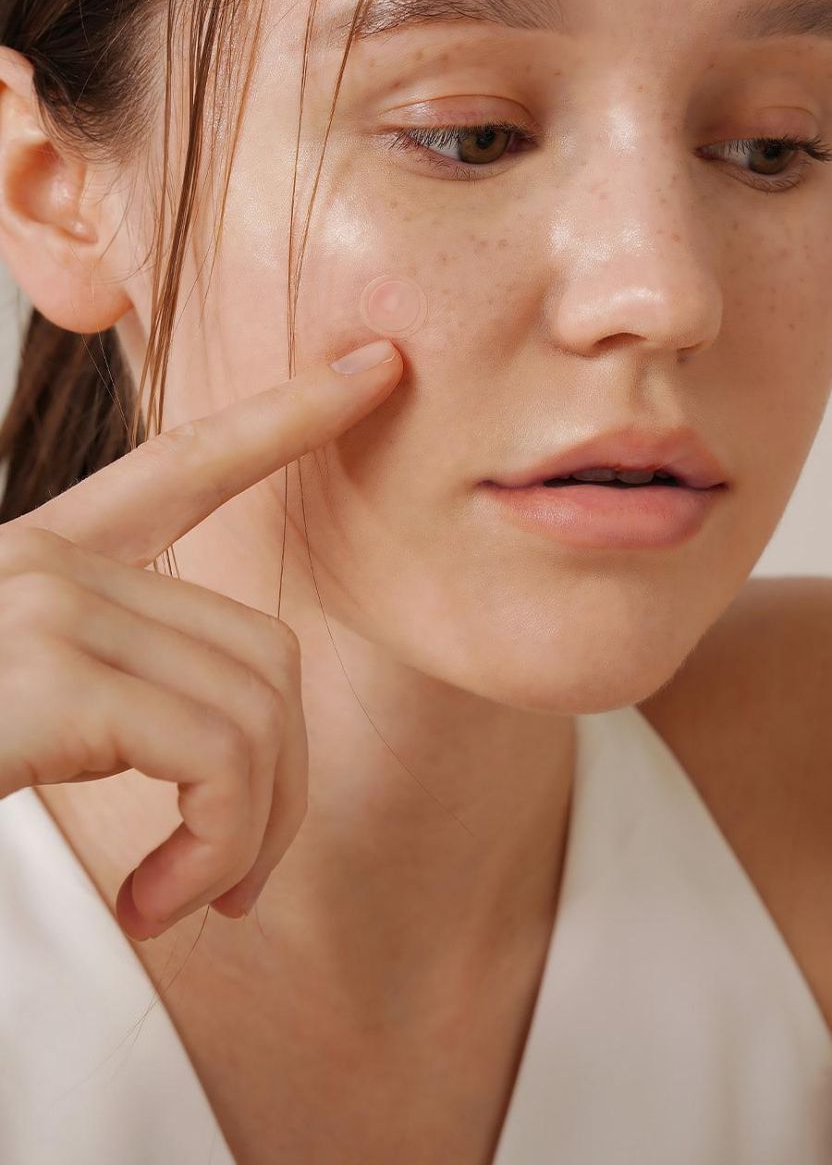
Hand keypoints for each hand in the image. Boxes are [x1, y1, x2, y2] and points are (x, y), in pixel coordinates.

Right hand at [0, 339, 401, 938]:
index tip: (373, 372)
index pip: (186, 464)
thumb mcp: (19, 706)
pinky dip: (219, 846)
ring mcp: (45, 604)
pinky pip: (220, 756)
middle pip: (264, 650)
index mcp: (43, 561)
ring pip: (259, 708)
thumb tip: (229, 743)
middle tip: (234, 875)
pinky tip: (163, 900)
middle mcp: (46, 562)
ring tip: (189, 898)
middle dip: (281, 786)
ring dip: (249, 833)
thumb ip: (109, 683)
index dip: (287, 417)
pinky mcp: (49, 668)